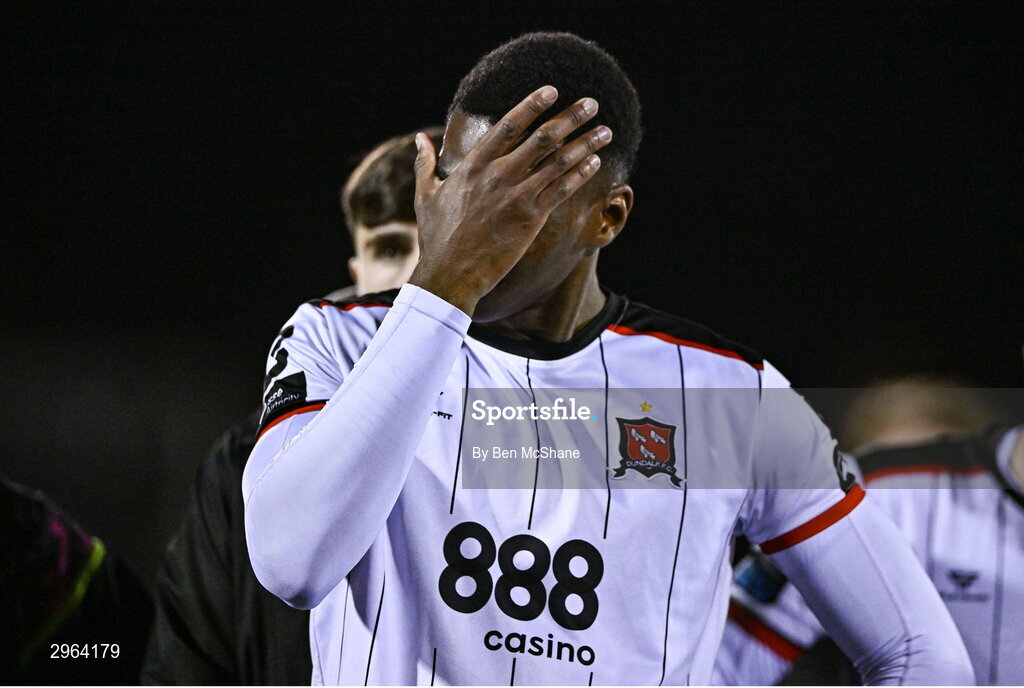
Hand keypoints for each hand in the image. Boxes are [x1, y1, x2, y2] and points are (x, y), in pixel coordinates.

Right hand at [408, 85, 612, 314]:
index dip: (532, 105)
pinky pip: (562, 190)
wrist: (450, 274)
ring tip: (605, 131)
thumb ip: (424, 163)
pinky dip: (580, 174)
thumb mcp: (425, 195)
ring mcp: (516, 196)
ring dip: (585, 144)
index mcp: (473, 165)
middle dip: (570, 117)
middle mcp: (498, 174)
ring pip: (558, 162)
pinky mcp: (531, 218)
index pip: (508, 125)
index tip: (552, 91)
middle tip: (592, 102)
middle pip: (542, 137)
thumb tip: (419, 138)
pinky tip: (595, 162)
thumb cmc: (437, 237)